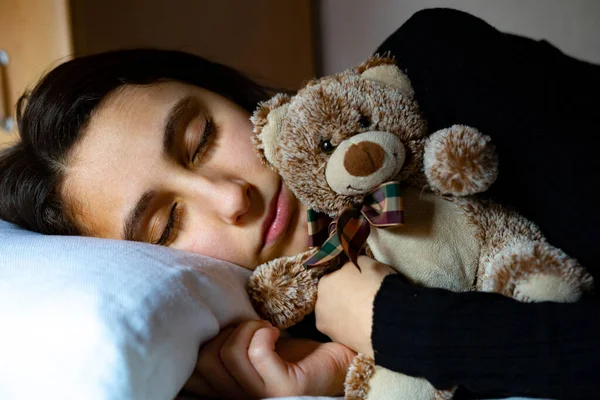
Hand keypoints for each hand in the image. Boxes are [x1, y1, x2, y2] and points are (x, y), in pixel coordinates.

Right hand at [183, 320, 355, 398]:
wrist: (336, 360)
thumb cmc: (292, 353)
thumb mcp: (250, 350)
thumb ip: (226, 347)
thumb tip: (197, 324)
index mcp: (229, 391)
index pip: (192, 375)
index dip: (200, 345)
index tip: (226, 332)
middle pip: (205, 361)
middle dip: (226, 332)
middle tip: (252, 328)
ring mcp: (264, 397)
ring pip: (229, 354)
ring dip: (248, 328)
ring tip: (267, 329)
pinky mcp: (286, 387)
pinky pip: (257, 352)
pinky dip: (263, 332)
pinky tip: (276, 332)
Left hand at [315, 256, 394, 356]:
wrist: (389, 320)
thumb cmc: (376, 286)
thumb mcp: (366, 262)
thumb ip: (354, 262)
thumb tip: (351, 266)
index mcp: (323, 284)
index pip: (333, 278)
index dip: (347, 280)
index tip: (359, 283)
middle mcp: (320, 308)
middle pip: (332, 300)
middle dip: (344, 299)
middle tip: (363, 299)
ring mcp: (329, 329)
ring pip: (338, 318)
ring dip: (349, 316)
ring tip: (368, 316)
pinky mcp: (342, 346)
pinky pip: (348, 334)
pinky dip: (355, 330)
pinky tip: (369, 328)